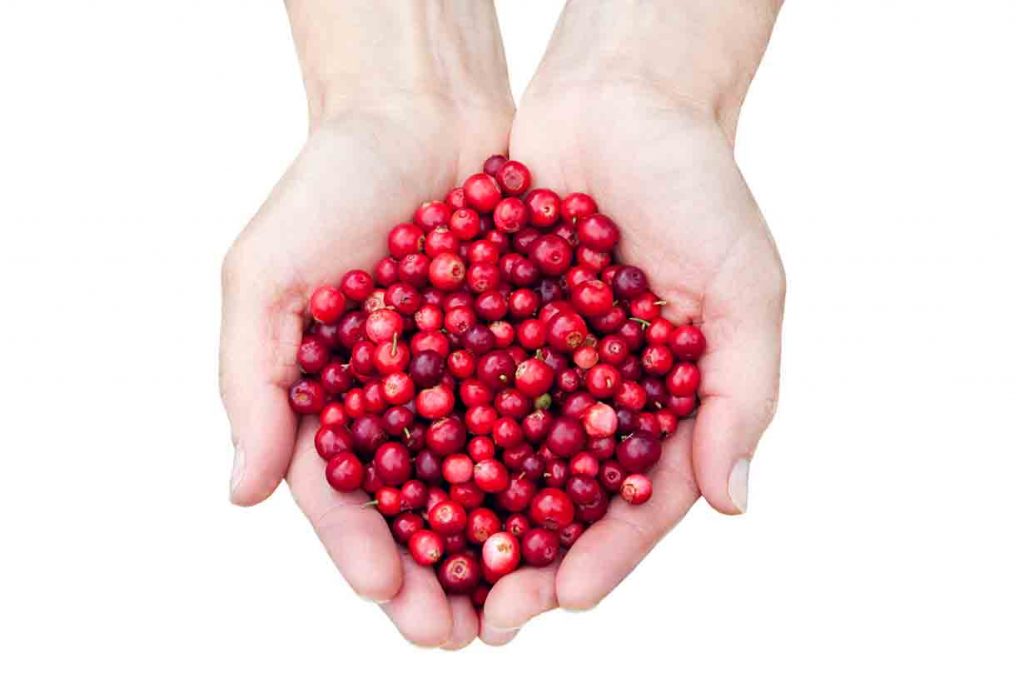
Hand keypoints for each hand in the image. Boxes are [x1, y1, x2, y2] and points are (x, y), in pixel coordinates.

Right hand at [220, 0, 512, 649]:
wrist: (420, 114)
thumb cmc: (325, 188)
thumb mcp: (266, 277)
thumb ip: (252, 384)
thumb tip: (240, 494)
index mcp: (331, 401)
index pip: (341, 497)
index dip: (363, 551)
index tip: (392, 597)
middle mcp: (403, 402)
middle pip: (421, 505)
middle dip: (441, 570)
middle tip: (467, 631)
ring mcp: (467, 378)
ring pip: (489, 476)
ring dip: (506, 537)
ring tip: (532, 594)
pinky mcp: (525, 347)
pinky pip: (545, 413)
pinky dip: (558, 460)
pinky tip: (582, 504)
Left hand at [479, 1, 784, 642]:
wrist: (619, 101)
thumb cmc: (700, 189)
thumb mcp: (743, 289)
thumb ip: (740, 396)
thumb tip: (734, 503)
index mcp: (657, 404)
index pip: (635, 499)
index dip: (605, 553)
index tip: (564, 597)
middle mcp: (588, 396)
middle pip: (553, 496)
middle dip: (519, 557)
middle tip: (479, 618)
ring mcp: (528, 363)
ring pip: (489, 456)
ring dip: (456, 516)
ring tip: (418, 572)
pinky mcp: (473, 322)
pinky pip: (442, 384)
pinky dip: (416, 428)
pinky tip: (383, 473)